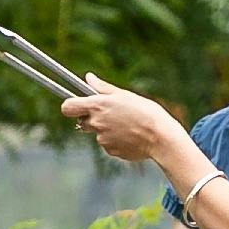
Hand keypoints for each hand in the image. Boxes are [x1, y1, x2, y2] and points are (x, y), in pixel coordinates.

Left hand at [61, 85, 188, 169]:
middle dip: (92, 118)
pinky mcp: (110, 151)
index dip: (70, 106)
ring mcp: (102, 139)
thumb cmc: (146, 112)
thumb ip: (102, 88)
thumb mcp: (124, 95)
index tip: (77, 105)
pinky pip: (108, 144)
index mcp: (98, 106)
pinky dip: (116, 140)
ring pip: (98, 133)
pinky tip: (131, 136)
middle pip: (82, 121)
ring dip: (107, 130)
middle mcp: (96, 123)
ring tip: (128, 125)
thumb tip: (88, 78)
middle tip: (111, 114)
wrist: (160, 137)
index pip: (67, 107)